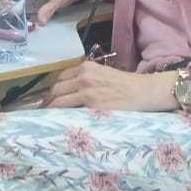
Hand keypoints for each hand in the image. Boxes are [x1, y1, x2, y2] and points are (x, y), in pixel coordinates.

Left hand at [44, 61, 176, 111]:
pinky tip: (59, 122)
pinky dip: (63, 116)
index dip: (56, 88)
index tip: (52, 97)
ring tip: (49, 118)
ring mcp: (86, 91)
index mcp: (86, 67)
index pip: (61, 78)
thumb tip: (73, 90)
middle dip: (51, 99)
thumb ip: (88, 78)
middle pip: (56, 89)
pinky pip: (70, 112)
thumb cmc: (126, 84)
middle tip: (47, 109)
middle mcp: (83, 77)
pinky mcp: (91, 105)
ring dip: (53, 109)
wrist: (142, 91)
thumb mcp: (104, 74)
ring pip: (59, 100)